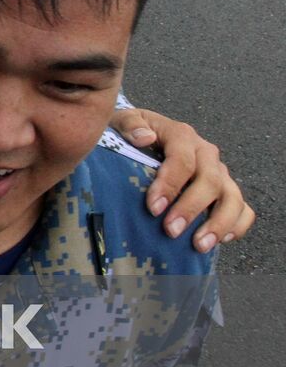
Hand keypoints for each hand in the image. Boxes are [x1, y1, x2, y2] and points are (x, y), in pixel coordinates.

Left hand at [110, 107, 254, 249]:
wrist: (142, 136)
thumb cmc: (130, 133)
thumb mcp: (123, 120)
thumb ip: (131, 125)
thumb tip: (144, 138)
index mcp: (182, 136)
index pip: (182, 160)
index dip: (170, 185)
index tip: (154, 208)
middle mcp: (205, 154)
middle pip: (210, 181)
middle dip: (191, 208)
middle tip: (171, 230)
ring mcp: (219, 173)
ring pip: (232, 197)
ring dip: (219, 223)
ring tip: (199, 245)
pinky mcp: (225, 190)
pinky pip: (243, 209)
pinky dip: (238, 225)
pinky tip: (221, 241)